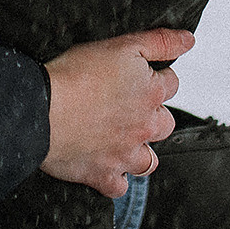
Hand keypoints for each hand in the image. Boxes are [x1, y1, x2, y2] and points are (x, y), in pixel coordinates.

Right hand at [40, 28, 192, 196]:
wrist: (42, 110)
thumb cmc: (74, 77)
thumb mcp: (122, 45)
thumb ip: (160, 42)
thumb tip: (187, 41)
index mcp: (151, 94)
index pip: (171, 84)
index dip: (155, 78)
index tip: (140, 78)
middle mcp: (144, 127)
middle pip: (165, 123)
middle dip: (152, 115)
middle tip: (128, 107)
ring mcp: (126, 155)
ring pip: (148, 160)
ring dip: (140, 151)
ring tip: (122, 139)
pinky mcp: (104, 175)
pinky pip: (119, 187)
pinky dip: (114, 179)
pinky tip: (106, 165)